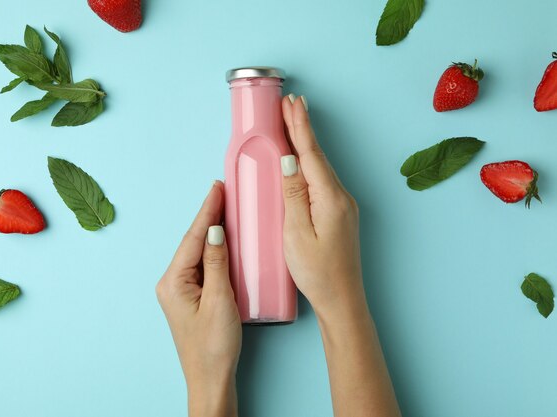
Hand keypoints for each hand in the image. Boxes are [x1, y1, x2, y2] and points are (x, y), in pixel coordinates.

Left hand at [156, 181, 240, 416]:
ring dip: (210, 231)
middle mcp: (172, 283)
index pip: (193, 238)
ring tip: (223, 208)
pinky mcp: (191, 297)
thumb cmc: (213, 346)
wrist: (210, 379)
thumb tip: (214, 231)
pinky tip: (222, 240)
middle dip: (207, 216)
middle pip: (192, 242)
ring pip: (197, 252)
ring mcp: (180, 290)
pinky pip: (202, 265)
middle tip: (222, 191)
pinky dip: (213, 250)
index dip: (207, 211)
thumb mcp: (220, 301)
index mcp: (173, 282)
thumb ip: (216, 263)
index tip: (217, 189)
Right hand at [280, 94, 364, 316]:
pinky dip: (310, 163)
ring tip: (293, 123)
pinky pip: (322, 180)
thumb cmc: (317, 272)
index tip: (292, 103)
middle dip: (303, 128)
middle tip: (292, 103)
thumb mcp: (296, 234)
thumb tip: (289, 162)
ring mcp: (342, 205)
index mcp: (330, 198)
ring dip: (306, 144)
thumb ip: (293, 195)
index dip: (300, 127)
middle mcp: (341, 197)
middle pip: (317, 156)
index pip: (311, 154)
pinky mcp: (339, 214)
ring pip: (320, 167)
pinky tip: (302, 160)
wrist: (341, 300)